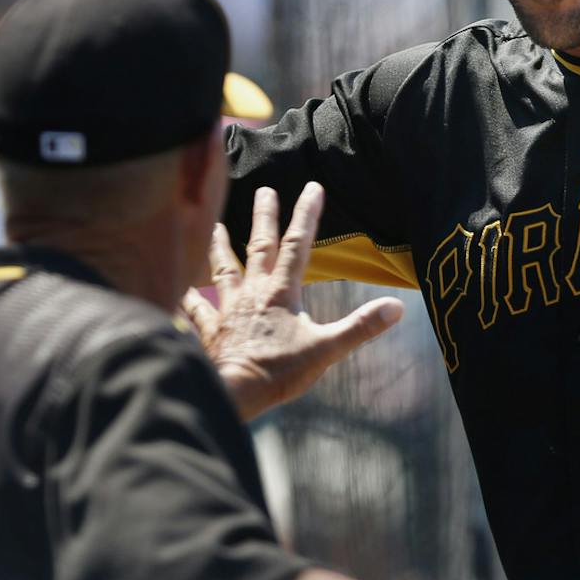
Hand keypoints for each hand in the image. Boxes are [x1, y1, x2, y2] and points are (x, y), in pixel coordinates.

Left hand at [184, 183, 403, 419]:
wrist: (234, 392)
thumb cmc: (279, 371)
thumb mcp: (327, 349)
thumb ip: (361, 326)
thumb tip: (396, 308)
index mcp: (282, 292)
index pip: (298, 245)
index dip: (307, 214)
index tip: (312, 187)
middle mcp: (253, 292)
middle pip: (259, 246)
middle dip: (264, 217)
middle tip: (264, 191)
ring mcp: (228, 309)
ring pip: (223, 268)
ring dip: (220, 246)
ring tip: (215, 226)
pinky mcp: (210, 329)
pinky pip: (197, 309)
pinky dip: (190, 298)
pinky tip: (183, 290)